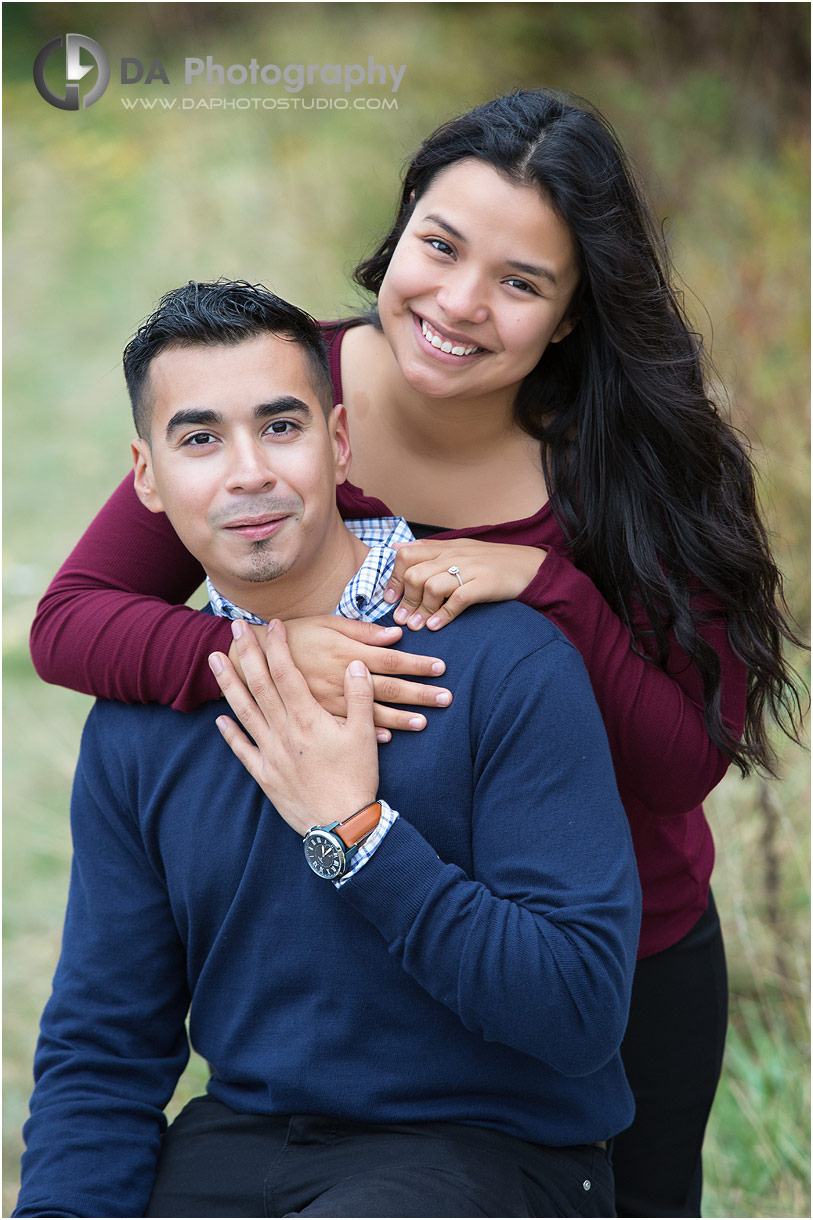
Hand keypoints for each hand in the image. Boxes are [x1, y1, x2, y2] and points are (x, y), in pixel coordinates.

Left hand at [210, 619, 378, 835]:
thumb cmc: (356, 779)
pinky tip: (220, 719)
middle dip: (246, 653)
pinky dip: (230, 733)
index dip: (278, 646)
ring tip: (214, 660)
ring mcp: (270, 754)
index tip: (274, 625)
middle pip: (259, 685)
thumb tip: (355, 664)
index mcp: (307, 719)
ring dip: (228, 684)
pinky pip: (242, 750)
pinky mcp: (265, 776)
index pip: (286, 673)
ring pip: (244, 712)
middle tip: (233, 628)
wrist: (341, 826)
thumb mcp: (364, 735)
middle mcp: (283, 732)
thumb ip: (359, 697)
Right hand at [228, 615, 451, 741]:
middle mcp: (342, 680)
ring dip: (400, 718)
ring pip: (372, 713)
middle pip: (389, 689)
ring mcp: (331, 702)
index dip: (418, 664)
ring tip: (423, 722)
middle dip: (420, 694)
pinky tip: (387, 738)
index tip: (441, 668)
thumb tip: (396, 634)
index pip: (392, 660)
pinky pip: (347, 729)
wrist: (254, 659)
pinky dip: (367, 735)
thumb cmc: (296, 636)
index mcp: (347, 654)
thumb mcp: (328, 625)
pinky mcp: (318, 717)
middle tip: (447, 698)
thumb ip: (362, 632)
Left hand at [383, 539, 545, 629]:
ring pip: (432, 587)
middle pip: (415, 574)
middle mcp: (454, 555)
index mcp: (445, 547)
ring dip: (421, 611)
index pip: (406, 555)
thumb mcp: (459, 549)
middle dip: (405, 600)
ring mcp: (470, 568)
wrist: (531, 566)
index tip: (390, 599)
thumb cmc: (492, 562)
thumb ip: (428, 550)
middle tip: (402, 620)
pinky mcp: (485, 583)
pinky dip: (444, 615)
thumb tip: (395, 547)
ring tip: (417, 627)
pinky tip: (437, 626)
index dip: (394, 579)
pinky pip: (458, 599)